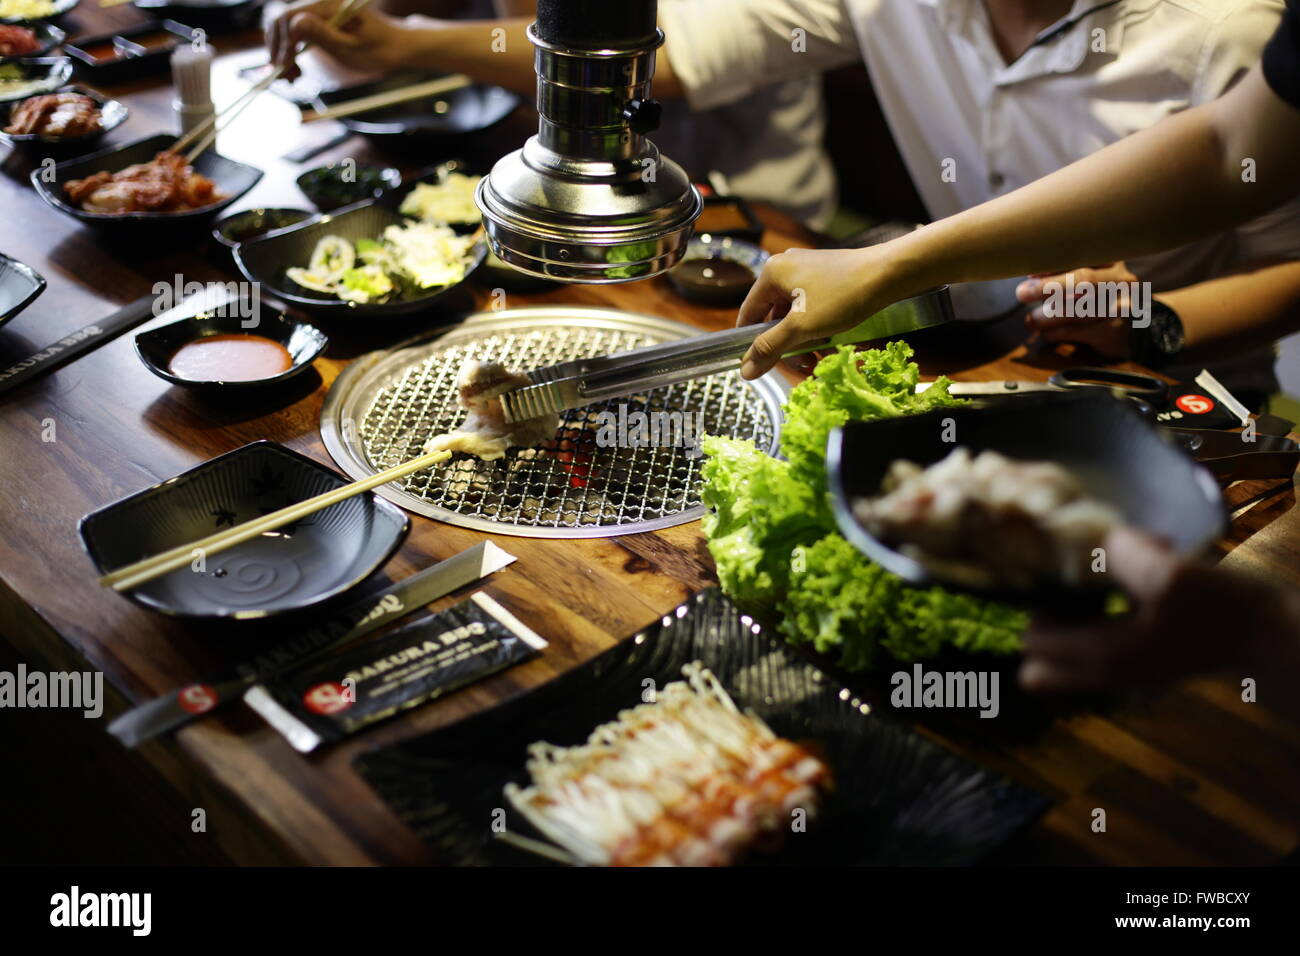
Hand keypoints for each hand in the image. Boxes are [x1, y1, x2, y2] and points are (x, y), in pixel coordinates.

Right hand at [267, 0, 412, 79]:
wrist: (396, 46)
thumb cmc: (379, 49)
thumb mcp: (351, 48)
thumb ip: (323, 35)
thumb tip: (295, 23)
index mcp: (328, 5)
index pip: (290, 18)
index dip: (283, 43)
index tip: (285, 69)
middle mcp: (320, 3)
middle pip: (282, 20)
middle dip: (278, 49)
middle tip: (285, 77)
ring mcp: (318, 11)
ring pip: (286, 27)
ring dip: (282, 51)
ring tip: (292, 76)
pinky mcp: (319, 21)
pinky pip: (296, 32)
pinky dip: (291, 50)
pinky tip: (296, 68)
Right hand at [736, 246, 905, 378]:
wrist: (891, 274)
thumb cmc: (843, 296)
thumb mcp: (802, 327)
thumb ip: (770, 348)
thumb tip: (745, 371)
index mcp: (772, 274)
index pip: (750, 315)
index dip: (754, 343)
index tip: (764, 366)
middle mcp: (787, 268)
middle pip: (776, 318)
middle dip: (790, 346)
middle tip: (806, 365)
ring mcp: (808, 270)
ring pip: (798, 317)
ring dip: (808, 342)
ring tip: (825, 357)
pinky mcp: (828, 277)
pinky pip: (814, 309)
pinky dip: (821, 329)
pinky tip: (836, 343)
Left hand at [1015, 262, 1137, 358]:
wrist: (1136, 331)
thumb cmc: (1100, 300)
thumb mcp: (1092, 279)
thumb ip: (1065, 274)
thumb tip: (1029, 280)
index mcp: (1112, 261)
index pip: (1083, 256)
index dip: (1054, 264)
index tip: (1030, 273)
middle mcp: (1121, 280)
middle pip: (1082, 280)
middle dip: (1047, 286)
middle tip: (1022, 293)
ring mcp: (1120, 306)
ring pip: (1076, 309)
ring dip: (1046, 315)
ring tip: (1030, 319)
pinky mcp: (1112, 331)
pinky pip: (1074, 330)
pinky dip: (1053, 332)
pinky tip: (1045, 332)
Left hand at [1018, 526, 1299, 693]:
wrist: (1278, 635)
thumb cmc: (1226, 610)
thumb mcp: (1173, 576)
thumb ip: (1123, 557)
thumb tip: (1088, 535)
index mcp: (1103, 657)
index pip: (1034, 642)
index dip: (1039, 604)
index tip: (1066, 571)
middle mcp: (1109, 668)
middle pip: (1043, 654)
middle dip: (1051, 610)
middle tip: (1080, 574)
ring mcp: (1129, 663)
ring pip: (1073, 640)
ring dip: (1083, 602)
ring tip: (1116, 567)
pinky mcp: (1149, 649)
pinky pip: (1107, 628)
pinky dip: (1113, 601)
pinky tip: (1148, 566)